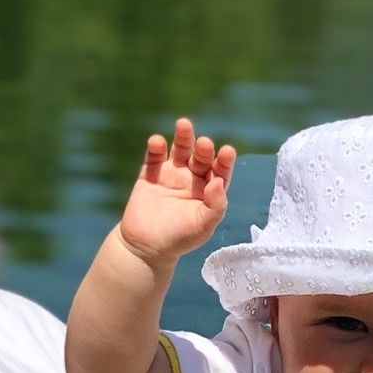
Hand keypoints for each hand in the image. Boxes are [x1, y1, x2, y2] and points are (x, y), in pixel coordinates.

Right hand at [118, 118, 235, 264]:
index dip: (224, 161)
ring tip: (184, 124)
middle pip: (201, 156)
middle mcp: (192, 177)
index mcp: (209, 189)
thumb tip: (218, 182)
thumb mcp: (202, 226)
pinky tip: (157, 141)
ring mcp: (171, 173)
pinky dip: (156, 147)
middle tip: (205, 143)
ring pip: (180, 149)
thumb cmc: (179, 239)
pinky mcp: (150, 173)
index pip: (220, 170)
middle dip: (204, 148)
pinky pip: (154, 156)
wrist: (145, 248)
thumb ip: (214, 206)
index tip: (227, 151)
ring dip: (183, 137)